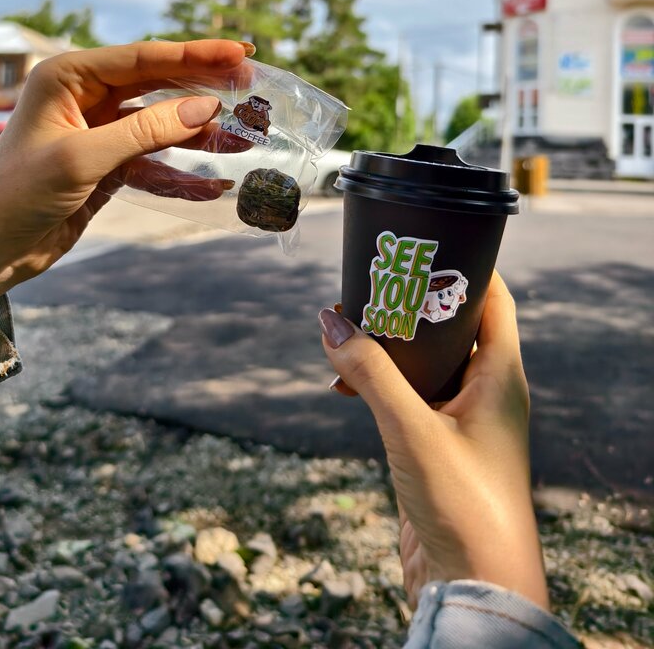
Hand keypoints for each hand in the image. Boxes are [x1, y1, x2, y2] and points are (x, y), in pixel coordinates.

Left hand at [0, 39, 251, 302]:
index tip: (241, 55)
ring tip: (245, 137)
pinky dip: (180, 174)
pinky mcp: (106, 165)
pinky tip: (212, 186)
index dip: (195, 55)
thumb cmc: (18, 195)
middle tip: (253, 88)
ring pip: (161, 124)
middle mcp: (85, 96)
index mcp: (68, 76)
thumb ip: (145, 131)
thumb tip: (205, 107)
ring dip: (200, 134)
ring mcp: (98, 131)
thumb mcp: (83, 158)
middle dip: (204, 88)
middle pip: (158, 84)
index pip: (144, 57)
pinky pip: (154, 162)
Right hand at [319, 273, 548, 610]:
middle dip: (408, 306)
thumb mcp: (411, 430)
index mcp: (501, 374)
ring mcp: (464, 419)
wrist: (473, 587)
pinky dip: (380, 384)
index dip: (462, 266)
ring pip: (425, 362)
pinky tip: (345, 385)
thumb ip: (371, 372)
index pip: (491, 297)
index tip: (422, 244)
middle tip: (367, 286)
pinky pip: (410, 397)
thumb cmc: (464, 505)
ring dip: (387, 347)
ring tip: (344, 333)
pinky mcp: (440, 446)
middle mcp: (488, 390)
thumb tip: (330, 321)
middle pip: (451, 325)